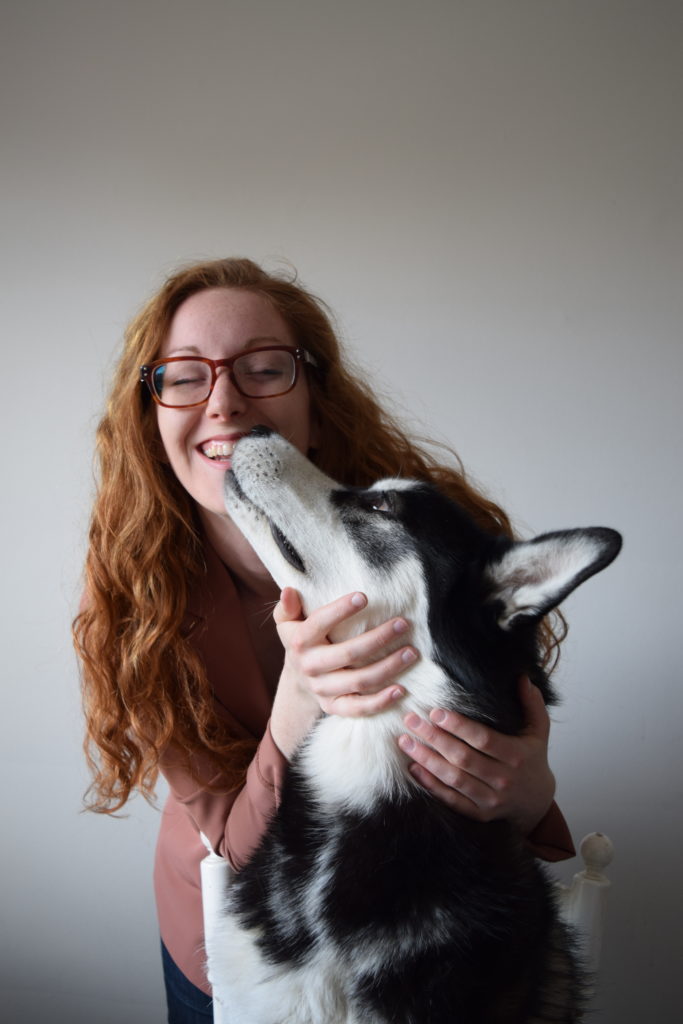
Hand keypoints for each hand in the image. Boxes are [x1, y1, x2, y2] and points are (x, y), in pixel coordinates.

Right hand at [270, 588, 417, 756]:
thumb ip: (288, 606)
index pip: (319, 623)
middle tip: (402, 624)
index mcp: (300, 641)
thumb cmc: (301, 639)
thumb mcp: (288, 621)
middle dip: (378, 638)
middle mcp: (310, 667)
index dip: (340, 610)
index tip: (364, 596)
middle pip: (348, 653)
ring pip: (360, 681)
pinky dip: (381, 702)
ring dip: (388, 667)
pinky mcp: (334, 707)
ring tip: (410, 652)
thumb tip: (288, 591)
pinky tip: (401, 689)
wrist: (298, 678)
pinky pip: (359, 708)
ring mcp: (322, 689)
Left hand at [398, 677, 555, 833]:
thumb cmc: (533, 759)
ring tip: (406, 742)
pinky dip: (431, 785)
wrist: (537, 802)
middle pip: (463, 758)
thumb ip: (532, 704)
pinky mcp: (479, 813)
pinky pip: (452, 800)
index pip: (483, 739)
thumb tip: (522, 678)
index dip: (458, 726)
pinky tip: (414, 769)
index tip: (435, 712)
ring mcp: (491, 799)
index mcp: (517, 755)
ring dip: (427, 760)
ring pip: (454, 779)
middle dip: (434, 739)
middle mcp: (503, 779)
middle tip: (411, 721)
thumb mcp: (539, 730)